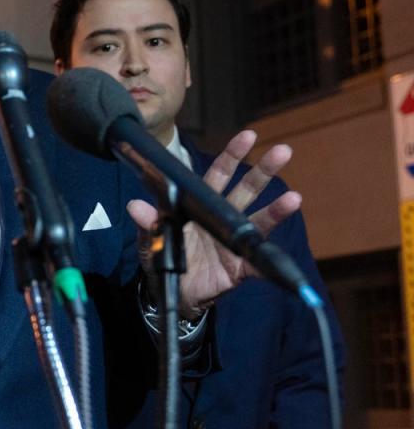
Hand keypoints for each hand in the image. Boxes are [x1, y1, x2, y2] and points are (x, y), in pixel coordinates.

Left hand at [128, 130, 301, 318]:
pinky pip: (258, 261)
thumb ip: (148, 222)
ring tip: (294, 198)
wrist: (173, 292)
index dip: (232, 156)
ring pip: (259, 220)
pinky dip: (270, 259)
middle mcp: (222, 218)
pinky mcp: (241, 266)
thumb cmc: (164, 258)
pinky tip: (279, 257)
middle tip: (283, 151)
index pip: (218, 175)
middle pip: (246, 190)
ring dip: (277, 209)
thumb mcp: (151, 240)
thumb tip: (135, 206)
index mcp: (201, 206)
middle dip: (264, 171)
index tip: (248, 136)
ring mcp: (234, 240)